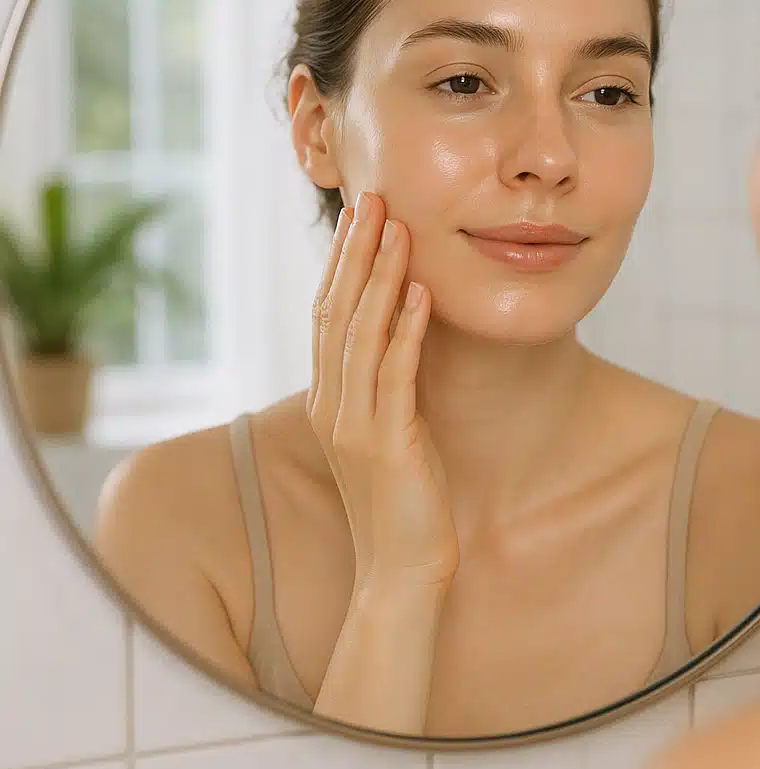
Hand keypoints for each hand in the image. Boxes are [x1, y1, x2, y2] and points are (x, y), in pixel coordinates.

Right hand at [307, 191, 458, 590]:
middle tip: (372, 199)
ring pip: (360, 334)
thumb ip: (381, 383)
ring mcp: (354, 425)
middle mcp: (332, 405)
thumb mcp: (384, 431)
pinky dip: (405, 331)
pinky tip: (422, 293)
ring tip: (398, 229)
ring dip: (380, 277)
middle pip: (336, 312)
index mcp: (329, 399)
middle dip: (356, 253)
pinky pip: (394, 376)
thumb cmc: (400, 499)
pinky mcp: (386, 444)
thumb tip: (400, 328)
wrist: (401, 569)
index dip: (343, 262)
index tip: (362, 216)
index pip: (328, 314)